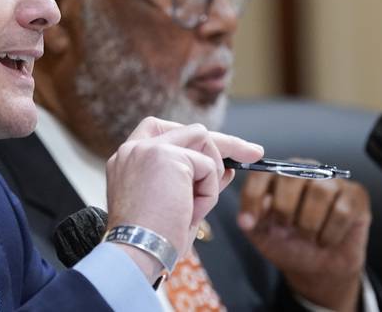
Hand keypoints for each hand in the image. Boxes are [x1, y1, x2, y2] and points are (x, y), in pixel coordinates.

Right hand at [105, 117, 262, 280]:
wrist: (136, 253)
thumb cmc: (152, 240)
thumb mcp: (175, 204)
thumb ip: (193, 181)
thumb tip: (224, 170)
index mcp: (129, 161)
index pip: (163, 132)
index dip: (192, 140)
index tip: (216, 149)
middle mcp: (133, 149)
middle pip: (188, 130)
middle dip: (224, 142)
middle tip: (253, 152)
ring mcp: (148, 148)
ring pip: (202, 139)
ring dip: (211, 173)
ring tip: (197, 205)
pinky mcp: (166, 155)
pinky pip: (207, 166)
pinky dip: (209, 193)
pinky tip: (192, 212)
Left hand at [238, 169, 370, 311]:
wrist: (319, 268)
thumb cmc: (288, 244)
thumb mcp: (262, 235)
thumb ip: (250, 222)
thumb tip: (244, 219)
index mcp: (276, 175)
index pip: (261, 172)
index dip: (253, 196)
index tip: (250, 221)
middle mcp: (303, 170)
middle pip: (290, 176)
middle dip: (284, 209)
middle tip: (287, 227)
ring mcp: (331, 180)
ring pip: (319, 191)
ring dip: (309, 224)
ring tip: (308, 235)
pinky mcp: (356, 195)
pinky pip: (342, 209)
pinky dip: (330, 232)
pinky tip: (326, 239)